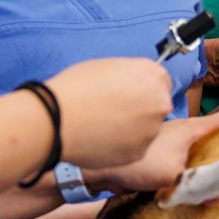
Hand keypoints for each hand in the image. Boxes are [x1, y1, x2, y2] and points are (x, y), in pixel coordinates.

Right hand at [45, 58, 172, 168]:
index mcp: (153, 75)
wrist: (57, 119)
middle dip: (141, 108)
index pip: (161, 81)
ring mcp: (151, 130)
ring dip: (132, 129)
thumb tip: (134, 84)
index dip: (144, 88)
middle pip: (157, 105)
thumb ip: (131, 75)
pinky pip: (135, 148)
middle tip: (115, 111)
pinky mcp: (139, 152)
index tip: (131, 93)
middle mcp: (159, 102)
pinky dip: (122, 146)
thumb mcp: (108, 66)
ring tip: (103, 125)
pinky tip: (101, 139)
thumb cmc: (76, 88)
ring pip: (147, 129)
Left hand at [90, 110, 218, 192]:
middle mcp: (189, 134)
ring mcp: (178, 146)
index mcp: (195, 129)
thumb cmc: (134, 161)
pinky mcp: (167, 160)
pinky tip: (207, 192)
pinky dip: (205, 176)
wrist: (97, 166)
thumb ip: (199, 186)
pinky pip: (194, 166)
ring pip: (210, 153)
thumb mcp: (171, 175)